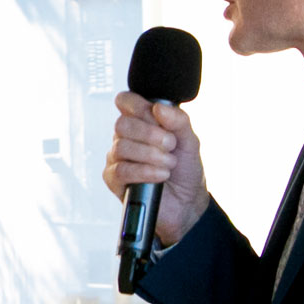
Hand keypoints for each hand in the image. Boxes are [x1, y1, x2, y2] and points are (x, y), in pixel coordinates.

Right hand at [103, 94, 209, 245]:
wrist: (187, 203)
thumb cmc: (185, 170)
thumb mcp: (190, 140)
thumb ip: (178, 120)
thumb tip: (158, 108)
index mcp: (140, 122)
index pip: (125, 101)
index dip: (139, 106)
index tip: (157, 118)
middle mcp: (124, 138)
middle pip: (122, 124)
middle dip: (151, 134)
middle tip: (170, 146)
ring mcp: (116, 159)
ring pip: (121, 147)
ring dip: (151, 155)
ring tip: (169, 164)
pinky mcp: (113, 180)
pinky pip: (122, 170)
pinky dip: (145, 171)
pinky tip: (160, 175)